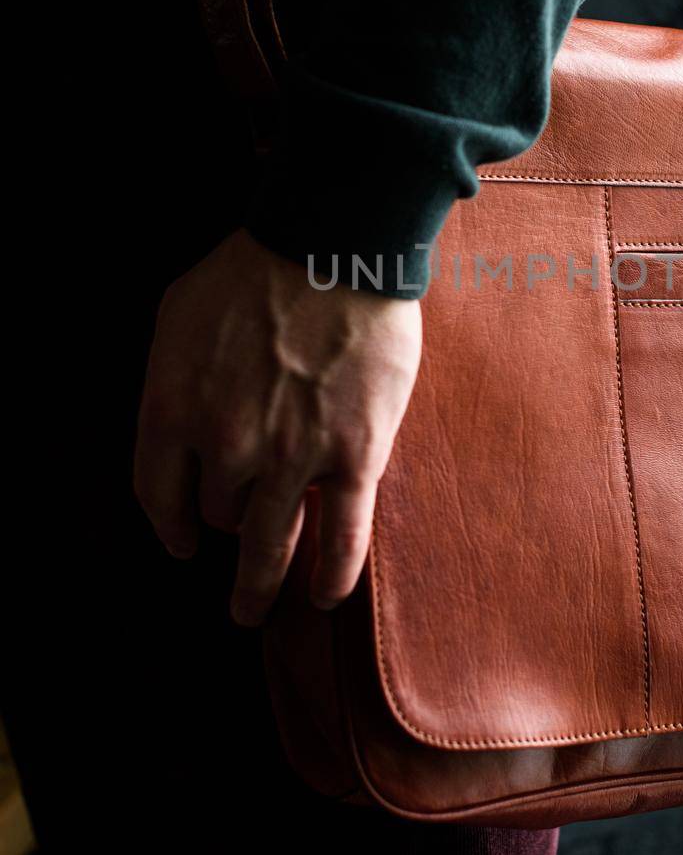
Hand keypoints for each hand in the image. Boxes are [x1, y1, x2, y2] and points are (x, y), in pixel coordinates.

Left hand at [133, 229, 422, 624]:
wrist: (334, 246)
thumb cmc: (255, 269)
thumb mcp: (178, 315)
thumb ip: (173, 376)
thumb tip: (180, 416)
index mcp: (174, 408)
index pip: (157, 494)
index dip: (169, 526)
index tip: (182, 544)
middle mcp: (225, 445)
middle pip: (218, 514)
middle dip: (227, 528)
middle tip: (236, 554)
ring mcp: (291, 457)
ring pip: (269, 543)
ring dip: (259, 585)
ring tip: (255, 608)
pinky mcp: (353, 458)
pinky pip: (342, 537)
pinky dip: (332, 576)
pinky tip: (323, 598)